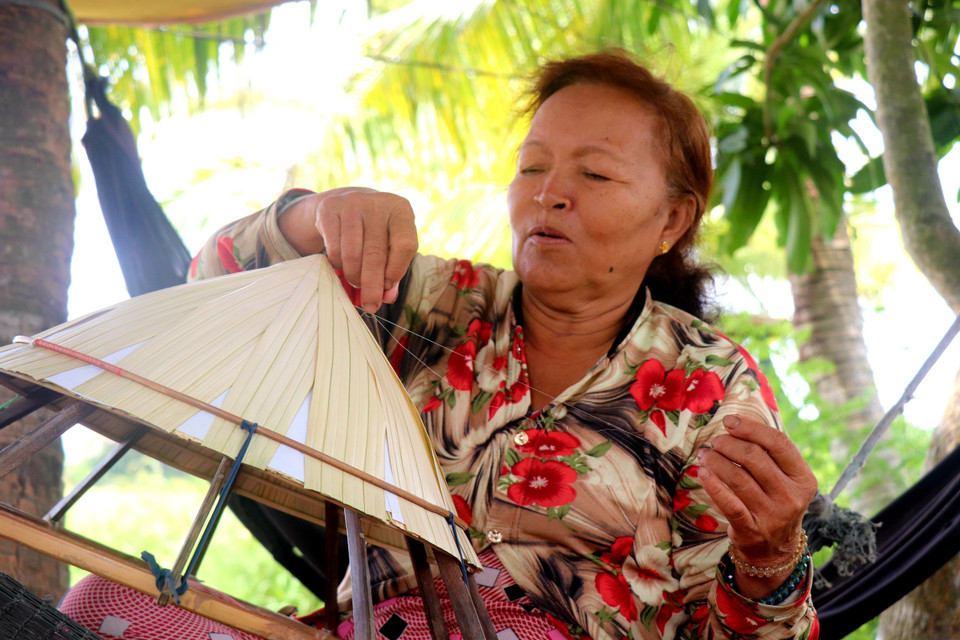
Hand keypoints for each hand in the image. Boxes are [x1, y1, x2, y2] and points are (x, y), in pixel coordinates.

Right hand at [279, 188, 418, 312]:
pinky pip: (334, 248)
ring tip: (356, 285)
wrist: (347, 201)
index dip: (397, 270)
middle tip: (371, 305)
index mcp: (400, 210)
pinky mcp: (330, 209)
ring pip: (353, 253)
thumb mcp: (391, 242)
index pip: (405, 245)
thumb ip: (393, 269)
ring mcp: (352, 204)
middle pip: (376, 253)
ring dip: (354, 276)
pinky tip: (342, 267)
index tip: (388, 287)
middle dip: (372, 285)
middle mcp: (377, 204)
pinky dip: (338, 265)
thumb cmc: (377, 229)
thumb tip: (388, 297)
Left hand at [697, 414, 816, 595]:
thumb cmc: (775, 501)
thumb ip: (769, 453)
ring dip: (716, 460)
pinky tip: (702, 472)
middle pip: (754, 458)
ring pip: (738, 477)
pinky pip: (728, 503)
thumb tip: (735, 423)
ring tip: (705, 454)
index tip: (729, 422)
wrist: (775, 549)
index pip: (778, 443)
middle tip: (715, 442)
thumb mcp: (784, 479)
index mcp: (804, 479)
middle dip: (729, 444)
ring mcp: (773, 516)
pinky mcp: (751, 530)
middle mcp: (792, 497)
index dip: (751, 428)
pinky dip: (713, 484)